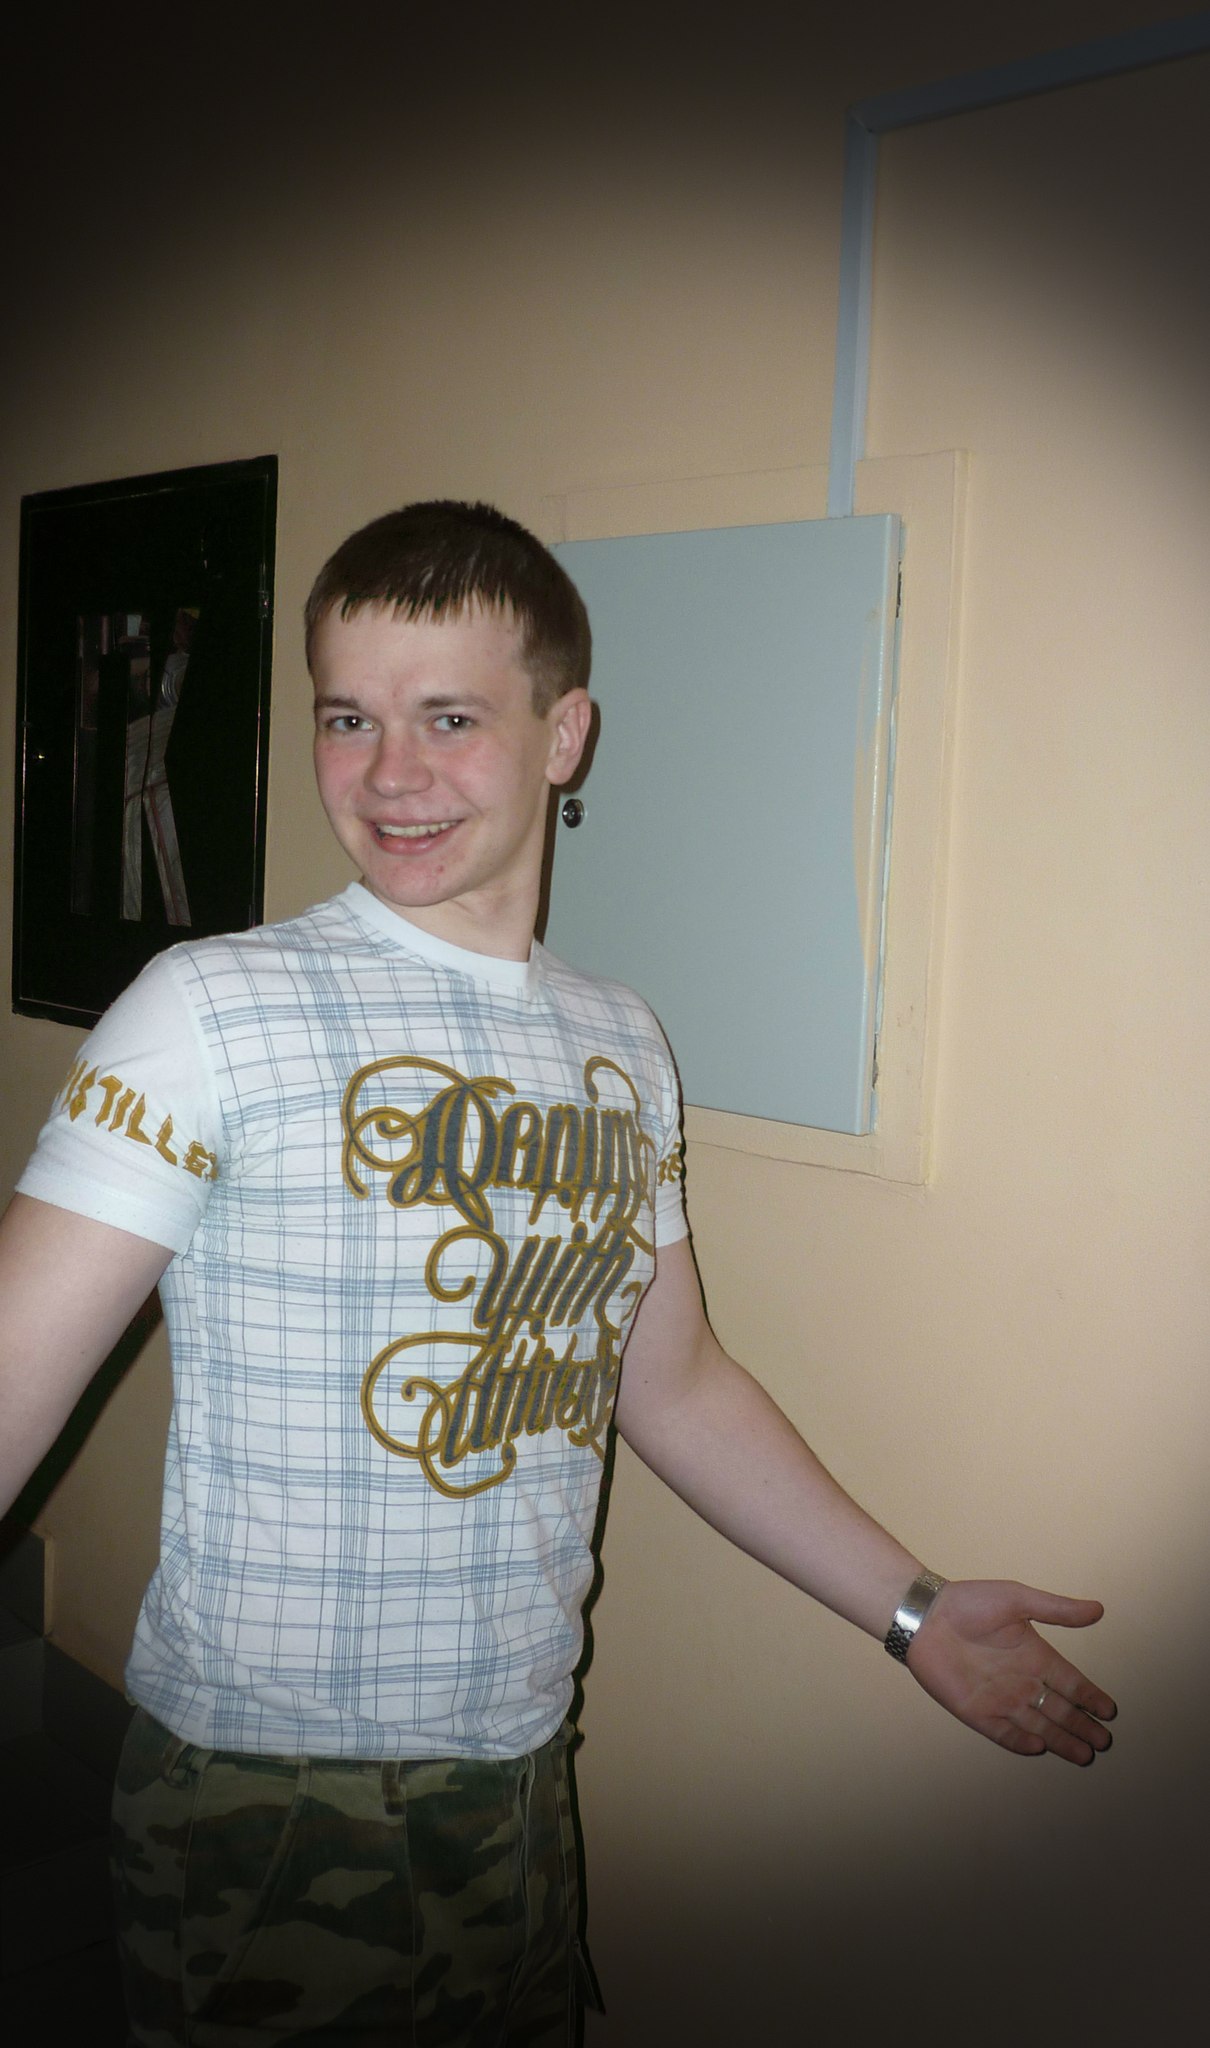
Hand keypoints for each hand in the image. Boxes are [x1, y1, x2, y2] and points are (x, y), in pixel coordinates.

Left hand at [906, 1579, 1116, 1765]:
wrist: (925, 1615)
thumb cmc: (970, 1602)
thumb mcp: (1018, 1599)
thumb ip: (1057, 1609)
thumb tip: (1098, 1609)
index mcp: (1035, 1656)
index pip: (1071, 1683)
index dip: (1090, 1697)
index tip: (1110, 1711)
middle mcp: (1022, 1681)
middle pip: (1059, 1710)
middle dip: (1082, 1726)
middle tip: (1103, 1742)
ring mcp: (1000, 1699)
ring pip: (1038, 1726)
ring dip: (1060, 1740)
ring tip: (1084, 1755)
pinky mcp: (977, 1712)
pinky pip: (1003, 1733)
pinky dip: (1021, 1742)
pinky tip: (1040, 1747)